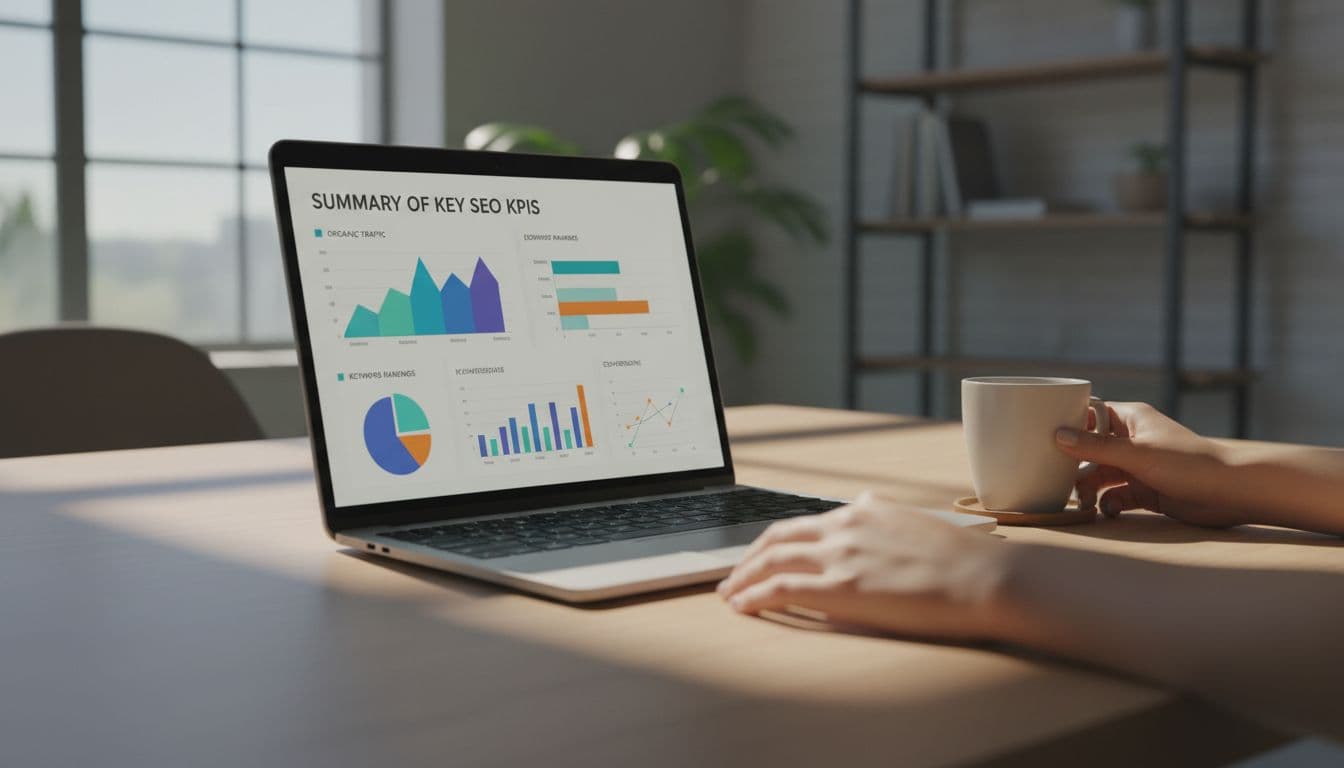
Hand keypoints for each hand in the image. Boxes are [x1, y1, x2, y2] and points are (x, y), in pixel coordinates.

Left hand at [717, 492, 1012, 639]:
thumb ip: (883, 522)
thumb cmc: (964, 562)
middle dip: (748, 558)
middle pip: (778, 538)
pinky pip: (780, 590)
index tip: (760, 557)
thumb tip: (868, 514)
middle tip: (731, 576)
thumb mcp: (915, 525)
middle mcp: (845, 525)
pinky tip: (743, 607)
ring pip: (771, 561)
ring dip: (743, 578)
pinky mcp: (841, 588)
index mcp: (863, 510)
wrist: (986, 577)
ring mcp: (841, 555)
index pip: (804, 523)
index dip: (775, 542)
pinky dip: (754, 596)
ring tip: (729, 594)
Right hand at [1056, 401, 1243, 526]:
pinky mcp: (1146, 491)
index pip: (1091, 414)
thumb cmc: (1186, 463)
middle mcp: (1132, 440)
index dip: (1069, 424)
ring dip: (1089, 489)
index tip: (1045, 437)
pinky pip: (1116, 496)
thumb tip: (1057, 434)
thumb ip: (1095, 447)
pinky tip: (1108, 511)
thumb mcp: (1136, 454)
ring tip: (1084, 503)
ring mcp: (1138, 466)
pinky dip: (1108, 504)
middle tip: (1058, 479)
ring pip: (1101, 475)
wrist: (1230, 493)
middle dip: (1075, 465)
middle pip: (1090, 449)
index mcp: (1130, 419)